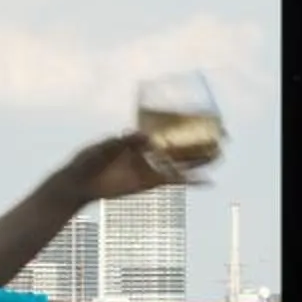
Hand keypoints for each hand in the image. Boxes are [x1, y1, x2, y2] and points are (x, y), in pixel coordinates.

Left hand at [56, 131, 213, 205]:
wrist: (79, 183)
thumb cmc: (88, 159)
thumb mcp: (104, 146)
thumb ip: (122, 141)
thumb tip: (143, 135)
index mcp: (139, 136)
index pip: (166, 126)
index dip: (184, 122)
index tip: (201, 117)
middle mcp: (149, 150)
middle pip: (180, 144)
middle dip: (200, 140)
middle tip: (222, 136)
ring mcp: (151, 167)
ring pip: (181, 162)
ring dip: (201, 159)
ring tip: (220, 155)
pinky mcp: (151, 183)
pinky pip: (175, 181)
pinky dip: (192, 182)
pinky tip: (208, 182)